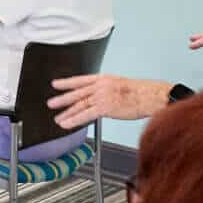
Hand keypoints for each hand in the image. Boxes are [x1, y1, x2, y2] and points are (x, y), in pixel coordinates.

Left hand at [48, 74, 172, 127]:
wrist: (151, 96)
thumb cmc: (141, 93)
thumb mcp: (120, 85)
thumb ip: (106, 90)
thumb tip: (98, 98)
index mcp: (104, 78)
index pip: (81, 80)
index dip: (67, 82)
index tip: (56, 84)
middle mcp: (101, 86)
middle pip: (77, 93)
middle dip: (63, 99)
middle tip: (51, 103)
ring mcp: (102, 96)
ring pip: (80, 105)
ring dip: (67, 113)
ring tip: (57, 118)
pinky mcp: (105, 107)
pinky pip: (85, 115)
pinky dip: (74, 120)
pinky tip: (66, 124)